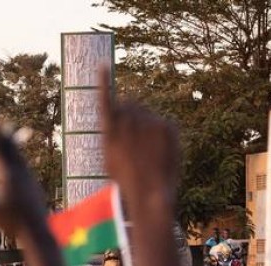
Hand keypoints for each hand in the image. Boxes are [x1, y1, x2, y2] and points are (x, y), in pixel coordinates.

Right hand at [0, 125, 47, 233]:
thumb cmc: (9, 221)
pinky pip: (23, 158)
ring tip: (0, 128)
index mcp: (7, 174)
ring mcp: (28, 174)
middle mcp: (20, 170)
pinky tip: (12, 150)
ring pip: (18, 150)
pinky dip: (15, 149)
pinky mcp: (33, 180)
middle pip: (8, 145)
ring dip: (7, 138)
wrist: (36, 231)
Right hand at [100, 72, 179, 208]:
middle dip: (133, 114)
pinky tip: (159, 152)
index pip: (106, 100)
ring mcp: (149, 122)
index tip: (103, 65)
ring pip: (148, 114)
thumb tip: (120, 116)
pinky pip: (164, 123)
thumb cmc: (126, 181)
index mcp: (110, 130)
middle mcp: (128, 121)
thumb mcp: (110, 158)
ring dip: (147, 126)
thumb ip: (113, 135)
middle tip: (136, 136)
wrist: (149, 194)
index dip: (104, 82)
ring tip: (147, 153)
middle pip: (131, 104)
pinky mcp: (167, 126)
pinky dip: (162, 135)